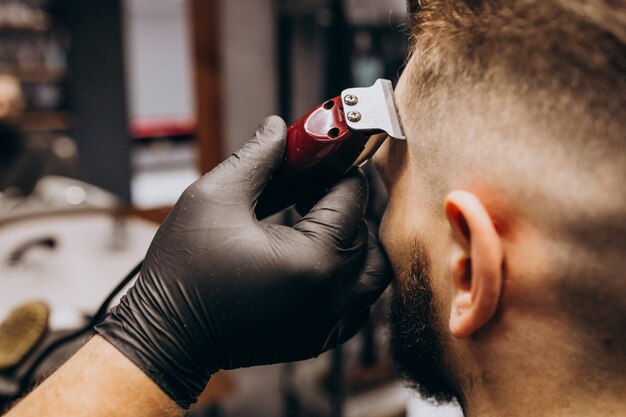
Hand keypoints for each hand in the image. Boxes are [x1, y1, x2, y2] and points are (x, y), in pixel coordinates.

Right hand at [95, 116, 391, 407]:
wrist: (167, 336)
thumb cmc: (184, 270)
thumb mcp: (214, 198)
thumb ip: (257, 158)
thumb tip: (280, 128)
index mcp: (314, 259)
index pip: (351, 198)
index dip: (336, 169)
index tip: (319, 157)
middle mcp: (332, 296)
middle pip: (367, 234)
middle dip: (345, 204)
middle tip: (311, 190)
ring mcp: (330, 323)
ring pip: (373, 272)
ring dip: (355, 242)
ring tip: (318, 224)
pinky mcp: (320, 339)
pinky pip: (358, 303)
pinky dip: (350, 278)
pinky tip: (317, 261)